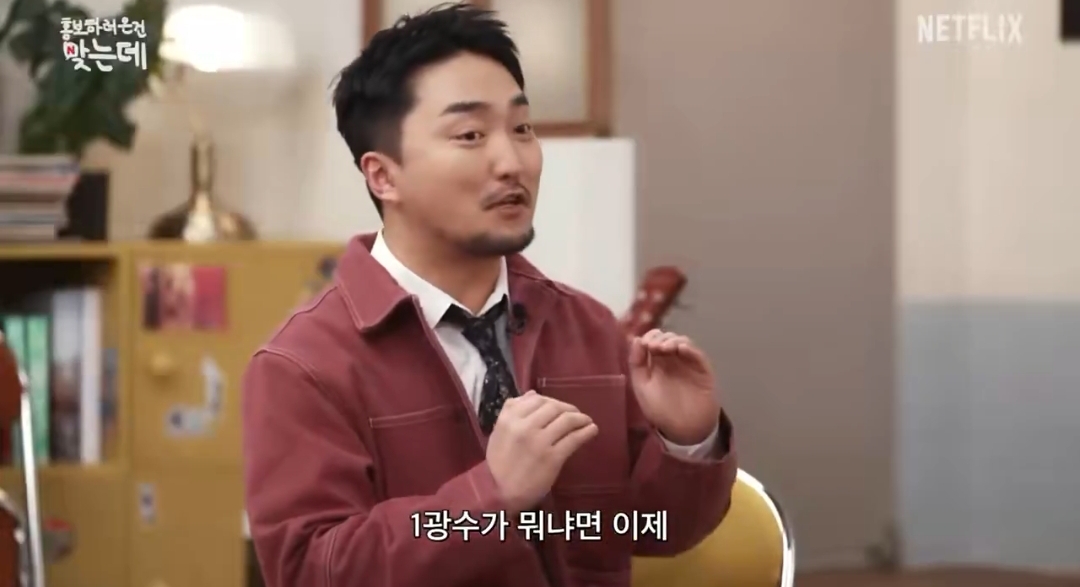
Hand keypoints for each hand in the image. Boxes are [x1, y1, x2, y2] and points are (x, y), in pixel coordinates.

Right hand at [486, 391, 597, 513]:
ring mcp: (539, 442)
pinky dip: (587, 432)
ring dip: (581, 418)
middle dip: (569, 408)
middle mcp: (524, 427)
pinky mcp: (552, 458)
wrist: (500, 492)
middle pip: (554, 407)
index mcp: (509, 419)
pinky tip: (592, 430)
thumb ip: (512, 411)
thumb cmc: (499, 464)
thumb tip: (533, 394)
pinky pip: (574, 439)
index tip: (559, 407)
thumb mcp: (499, 432)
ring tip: (586, 421)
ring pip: (566, 420)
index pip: (537, 399)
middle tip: (576, 414)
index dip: (552, 401)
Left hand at [629, 329, 720, 444]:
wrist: (684, 430)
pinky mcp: (703, 369)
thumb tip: (636, 339)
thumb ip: (637, 364)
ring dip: (673, 340)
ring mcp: (688, 363)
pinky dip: (689, 348)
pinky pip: (697, 354)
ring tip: (665, 348)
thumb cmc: (661, 411)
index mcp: (656, 364)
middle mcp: (672, 360)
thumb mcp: (642, 388)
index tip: (645, 342)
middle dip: (660, 337)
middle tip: (655, 347)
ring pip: (683, 342)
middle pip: (667, 338)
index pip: (653, 341)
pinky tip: (681, 349)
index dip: (649, 336)